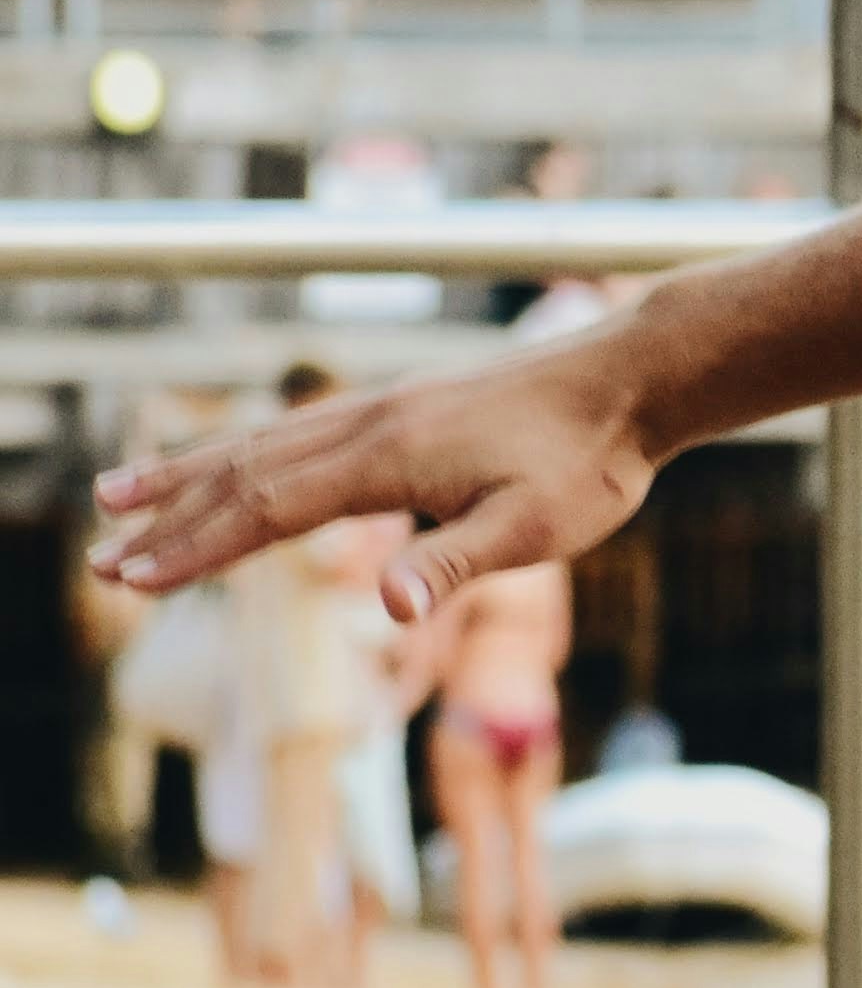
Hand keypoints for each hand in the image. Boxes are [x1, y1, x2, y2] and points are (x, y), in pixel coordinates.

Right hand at [94, 321, 652, 619]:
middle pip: (243, 475)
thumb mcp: (535, 529)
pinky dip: (248, 450)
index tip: (134, 579)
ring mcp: (383, 409)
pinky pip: (300, 430)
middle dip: (170, 521)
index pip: (266, 512)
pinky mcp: (404, 406)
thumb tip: (390, 609)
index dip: (196, 549)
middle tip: (104, 559)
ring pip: (263, 443)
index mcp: (387, 461)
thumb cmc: (591, 462)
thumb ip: (456, 564)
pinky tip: (236, 464)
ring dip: (191, 476)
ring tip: (123, 492)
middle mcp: (368, 425)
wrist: (631, 379)